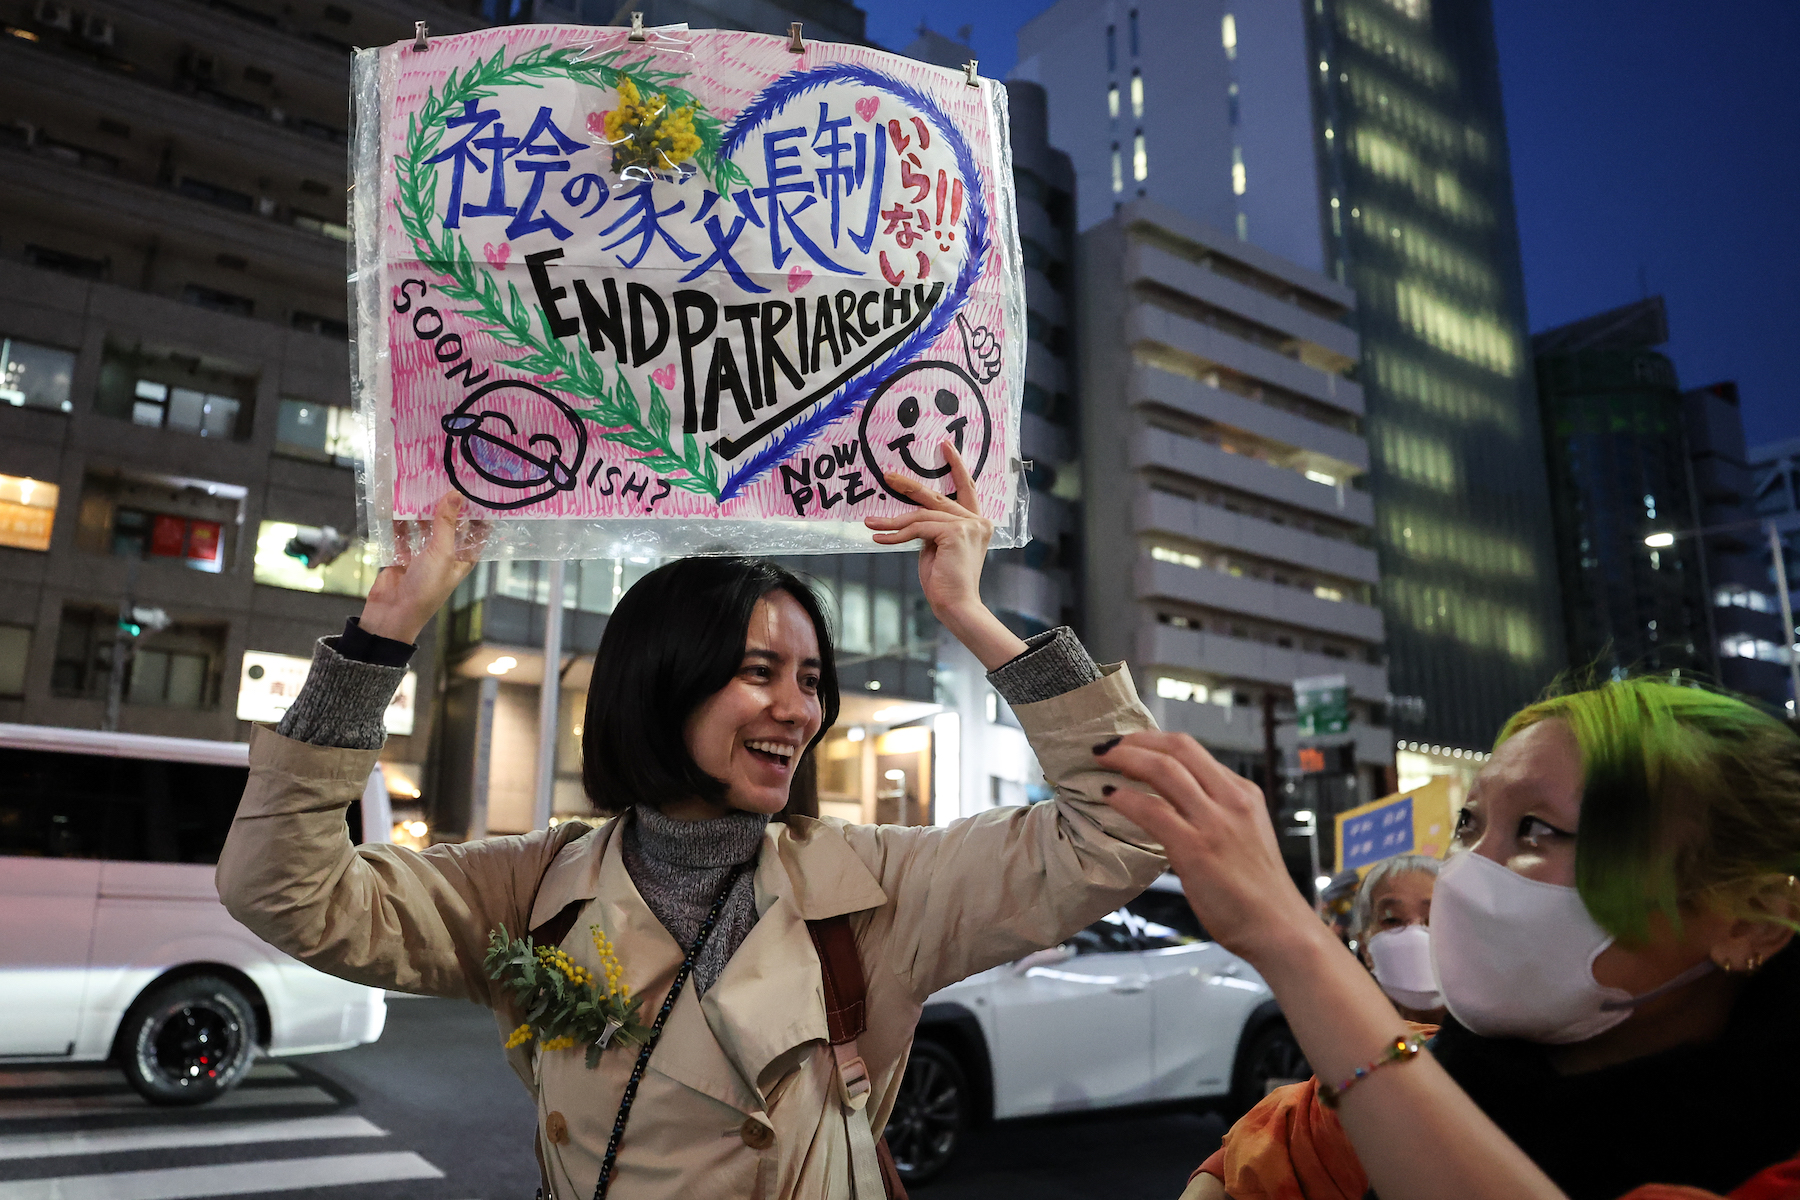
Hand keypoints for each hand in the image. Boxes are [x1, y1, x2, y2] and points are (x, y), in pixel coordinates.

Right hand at [358, 493, 485, 643]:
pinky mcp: (401, 557)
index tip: (478, 492)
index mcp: (462, 560)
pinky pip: (401, 535)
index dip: (478, 515)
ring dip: (421, 512)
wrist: (392, 614)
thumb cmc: (425, 589)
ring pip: (424, 528)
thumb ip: (446, 524)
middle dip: (447, 507)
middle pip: (449, 527)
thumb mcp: (441, 554)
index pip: (476, 534)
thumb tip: (456, 494)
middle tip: (445, 480)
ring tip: (420, 486)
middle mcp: (444, 557)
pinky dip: (399, 522)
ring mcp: (422, 557)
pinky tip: (396, 504)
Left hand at [863, 443, 1025, 669]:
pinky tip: (880, 538)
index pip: (967, 489)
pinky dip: (896, 534)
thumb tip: (913, 518)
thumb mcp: (937, 548)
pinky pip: (918, 528)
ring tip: (871, 522)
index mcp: (977, 524)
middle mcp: (977, 521)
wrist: (956, 606)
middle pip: (937, 497)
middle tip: (888, 476)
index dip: (957, 467)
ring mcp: (968, 526)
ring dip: (893, 521)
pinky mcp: (955, 533)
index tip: (945, 446)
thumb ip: (932, 528)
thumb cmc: (945, 582)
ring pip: (922, 515)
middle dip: (909, 485)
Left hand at [1094, 732, 1327, 965]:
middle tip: (1108, 746)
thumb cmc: (1258, 892)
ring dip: (1125, 759)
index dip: (1155, 741)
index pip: (1193, 751)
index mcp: (1243, 794)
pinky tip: (1110, 797)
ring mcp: (1214, 823)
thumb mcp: (1245, 836)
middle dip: (1136, 740)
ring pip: (1164, 770)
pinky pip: (1153, 811)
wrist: (1279, 929)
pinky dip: (1126, 798)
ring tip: (1102, 761)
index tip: (1130, 745)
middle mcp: (1231, 800)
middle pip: (1178, 748)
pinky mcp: (1196, 849)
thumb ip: (1215, 815)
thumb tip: (1174, 806)